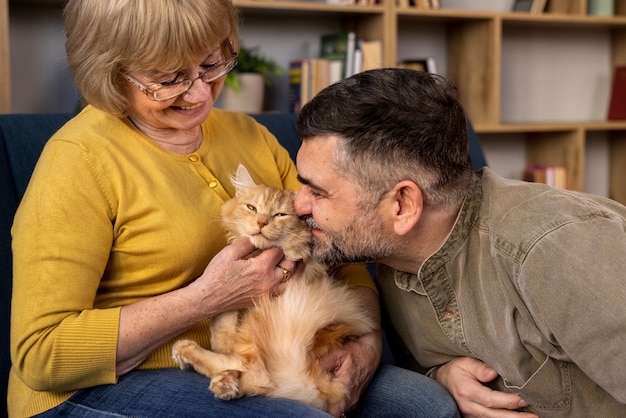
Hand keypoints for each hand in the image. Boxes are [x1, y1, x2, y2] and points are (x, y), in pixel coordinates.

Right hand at [189, 238, 295, 314]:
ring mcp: (268, 292)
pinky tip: (284, 273)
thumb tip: (260, 235)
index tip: (278, 236)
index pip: (279, 250)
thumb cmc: (217, 274)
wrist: (208, 298)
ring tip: (292, 258)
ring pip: (291, 278)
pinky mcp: (265, 298)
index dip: (279, 242)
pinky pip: (284, 289)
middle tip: (290, 245)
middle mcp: (269, 281)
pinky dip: (287, 280)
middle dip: (290, 253)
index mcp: (261, 267)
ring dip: (292, 267)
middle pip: (290, 264)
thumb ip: (248, 243)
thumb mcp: (230, 252)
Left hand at [318, 288, 381, 416]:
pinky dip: (334, 401)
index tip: (311, 401)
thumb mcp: (338, 353)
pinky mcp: (355, 398)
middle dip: (322, 406)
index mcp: (347, 387)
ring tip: (319, 393)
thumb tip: (307, 373)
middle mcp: (352, 398)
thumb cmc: (356, 351)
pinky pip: (342, 405)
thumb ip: (323, 364)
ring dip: (328, 403)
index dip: (319, 409)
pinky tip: (328, 391)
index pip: (332, 411)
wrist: (372, 350)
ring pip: (337, 409)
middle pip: (333, 412)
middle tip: (312, 396)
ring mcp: (354, 400)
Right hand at [433, 357, 538, 417]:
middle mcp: (469, 407)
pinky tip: (516, 417)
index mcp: (467, 391)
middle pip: (496, 415)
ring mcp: (471, 415)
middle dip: (517, 417)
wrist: (440, 383)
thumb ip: (479, 367)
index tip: (525, 399)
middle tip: (536, 417)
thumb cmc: (454, 371)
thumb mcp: (464, 362)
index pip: (491, 400)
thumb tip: (494, 373)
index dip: (509, 401)